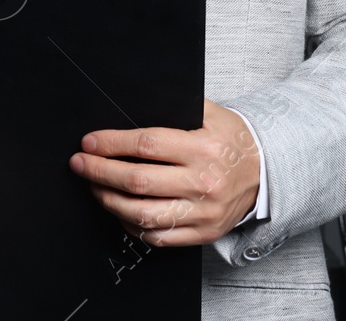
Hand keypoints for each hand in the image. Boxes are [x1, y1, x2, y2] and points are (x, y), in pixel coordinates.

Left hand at [68, 98, 259, 247]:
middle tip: (80, 164)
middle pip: (138, 181)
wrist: (265, 171)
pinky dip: (132, 225)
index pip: (146, 145)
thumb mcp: (210, 113)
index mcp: (204, 147)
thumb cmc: (231, 139)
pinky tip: (120, 210)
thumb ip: (174, 109)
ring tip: (95, 188)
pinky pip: (158, 236)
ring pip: (143, 214)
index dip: (111, 144)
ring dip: (109, 200)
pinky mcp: (203, 233)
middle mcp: (204, 182)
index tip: (90, 142)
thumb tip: (126, 110)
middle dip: (99, 172)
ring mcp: (203, 212)